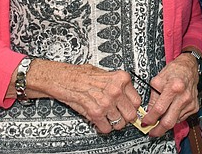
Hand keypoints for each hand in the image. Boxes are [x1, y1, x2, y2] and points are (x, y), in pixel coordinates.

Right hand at [22, 60, 142, 133]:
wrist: (64, 79)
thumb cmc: (83, 75)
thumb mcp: (107, 74)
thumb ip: (119, 86)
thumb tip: (129, 100)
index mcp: (122, 79)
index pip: (137, 100)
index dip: (132, 107)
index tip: (129, 110)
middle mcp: (116, 90)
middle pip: (131, 114)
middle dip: (125, 118)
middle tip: (119, 116)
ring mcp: (107, 102)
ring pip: (120, 123)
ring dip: (113, 123)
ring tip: (107, 117)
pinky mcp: (96, 112)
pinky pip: (106, 128)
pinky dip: (103, 128)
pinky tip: (99, 121)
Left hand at [139, 52, 199, 137]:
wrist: (188, 67)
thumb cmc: (174, 71)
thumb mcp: (157, 81)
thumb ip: (152, 98)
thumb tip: (148, 113)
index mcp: (174, 88)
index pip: (159, 109)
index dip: (150, 119)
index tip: (145, 122)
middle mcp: (184, 96)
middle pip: (169, 121)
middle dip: (158, 130)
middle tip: (151, 132)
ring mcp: (190, 103)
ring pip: (175, 121)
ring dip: (166, 121)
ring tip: (161, 116)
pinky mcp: (194, 106)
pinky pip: (181, 118)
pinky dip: (174, 116)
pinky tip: (172, 109)